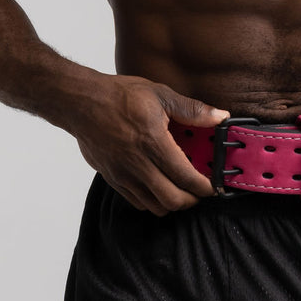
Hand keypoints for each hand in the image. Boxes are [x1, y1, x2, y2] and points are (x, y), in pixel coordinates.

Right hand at [73, 75, 228, 214]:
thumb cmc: (118, 96)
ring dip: (172, 202)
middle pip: (172, 200)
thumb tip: (220, 116)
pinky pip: (137, 202)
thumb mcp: (160, 94)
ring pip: (154, 206)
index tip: (213, 186)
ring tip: (180, 189)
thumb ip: (192, 109)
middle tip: (198, 190)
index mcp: (154, 143)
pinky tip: (158, 185)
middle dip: (191, 200)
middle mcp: (138, 164)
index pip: (186, 178)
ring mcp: (123, 175)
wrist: (80, 102)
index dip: (204, 187)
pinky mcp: (112, 178)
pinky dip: (153, 201)